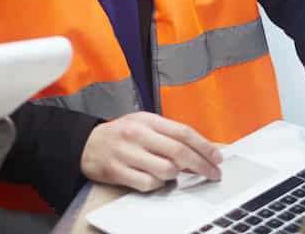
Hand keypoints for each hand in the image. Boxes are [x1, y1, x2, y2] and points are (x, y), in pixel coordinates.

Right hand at [80, 112, 222, 191]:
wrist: (87, 145)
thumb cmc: (121, 134)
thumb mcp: (144, 124)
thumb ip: (168, 135)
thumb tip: (199, 152)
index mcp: (147, 120)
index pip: (183, 132)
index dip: (204, 146)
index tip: (217, 158)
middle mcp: (137, 134)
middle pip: (179, 152)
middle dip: (201, 165)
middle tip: (213, 174)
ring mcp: (127, 153)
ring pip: (167, 170)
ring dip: (176, 175)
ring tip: (174, 173)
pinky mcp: (119, 171)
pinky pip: (149, 184)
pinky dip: (158, 184)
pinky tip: (156, 179)